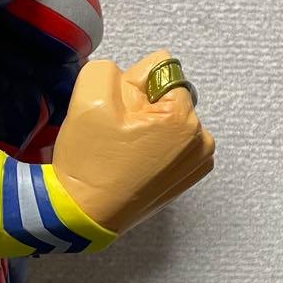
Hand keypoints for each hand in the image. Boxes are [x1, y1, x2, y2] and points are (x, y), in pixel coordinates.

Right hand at [51, 50, 215, 234]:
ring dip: (149, 125)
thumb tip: (136, 77)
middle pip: (167, 94)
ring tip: (125, 151)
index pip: (159, 70)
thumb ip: (112, 68)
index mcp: (182, 119)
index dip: (131, 86)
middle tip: (117, 135)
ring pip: (169, 117)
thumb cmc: (87, 164)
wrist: (82, 214)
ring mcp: (198, 161)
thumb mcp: (88, 97)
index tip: (117, 115)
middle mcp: (200, 140)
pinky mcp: (189, 175)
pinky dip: (156, 145)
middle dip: (142, 106)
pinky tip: (135, 162)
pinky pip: (173, 140)